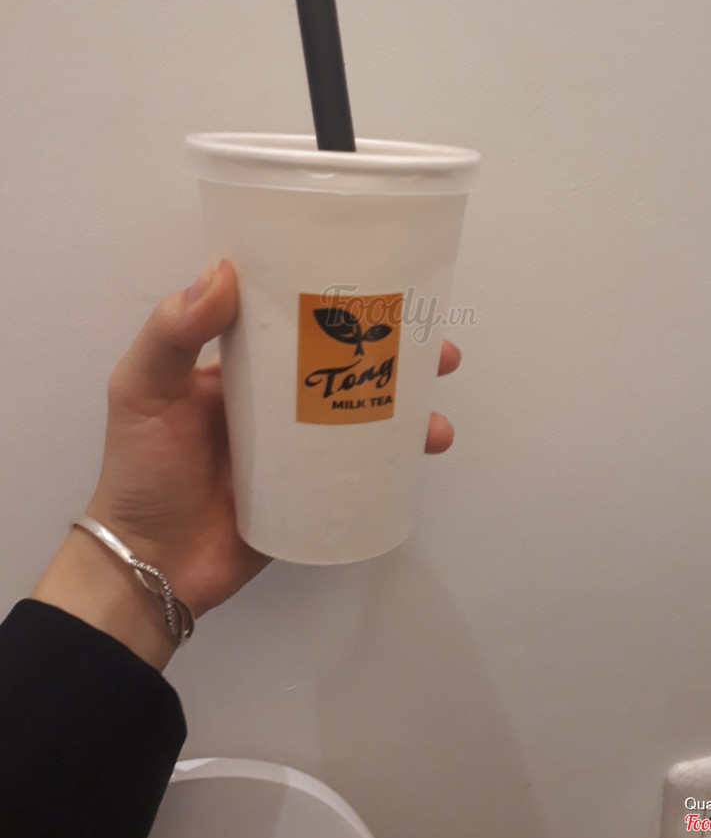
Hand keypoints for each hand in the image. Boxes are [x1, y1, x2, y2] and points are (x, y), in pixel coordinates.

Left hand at [84, 259, 461, 617]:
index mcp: (242, 363)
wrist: (154, 566)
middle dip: (400, 351)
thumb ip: (170, 333)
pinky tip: (425, 450)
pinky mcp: (315, 489)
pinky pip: (365, 465)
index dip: (342, 296)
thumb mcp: (142, 390)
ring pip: (368, 411)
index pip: (297, 314)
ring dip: (411, 407)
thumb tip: (222, 271)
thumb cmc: (143, 471)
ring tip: (436, 419)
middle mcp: (278, 397)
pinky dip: (400, 457)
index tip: (386, 282)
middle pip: (349, 360)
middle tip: (441, 349)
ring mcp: (301, 445)